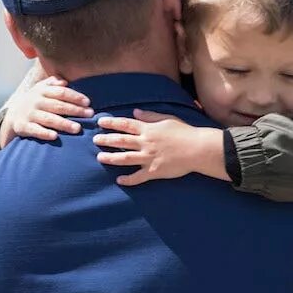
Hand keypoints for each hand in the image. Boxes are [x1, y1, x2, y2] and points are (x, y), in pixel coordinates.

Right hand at [1, 77, 93, 144]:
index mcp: (42, 91)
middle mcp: (35, 101)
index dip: (75, 97)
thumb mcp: (41, 89)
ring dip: (63, 123)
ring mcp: (29, 114)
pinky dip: (44, 133)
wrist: (12, 114)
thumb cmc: (35, 102)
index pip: (61, 92)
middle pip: (58, 105)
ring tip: (77, 128)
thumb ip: (53, 84)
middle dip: (75, 110)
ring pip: (48, 118)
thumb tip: (64, 81)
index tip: (88, 102)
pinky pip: (34, 130)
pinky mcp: (22, 126)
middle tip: (90, 115)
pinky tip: (55, 136)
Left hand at [94, 109, 226, 186]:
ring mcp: (148, 158)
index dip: (111, 123)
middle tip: (95, 140)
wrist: (198, 149)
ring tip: (100, 158)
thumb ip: (150, 116)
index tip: (100, 122)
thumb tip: (135, 112)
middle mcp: (145, 143)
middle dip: (106, 140)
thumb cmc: (185, 132)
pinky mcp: (154, 172)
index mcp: (148, 129)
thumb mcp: (167, 119)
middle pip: (120, 141)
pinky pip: (138, 177)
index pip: (125, 125)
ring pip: (124, 158)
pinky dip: (128, 180)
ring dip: (110, 158)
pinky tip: (119, 180)